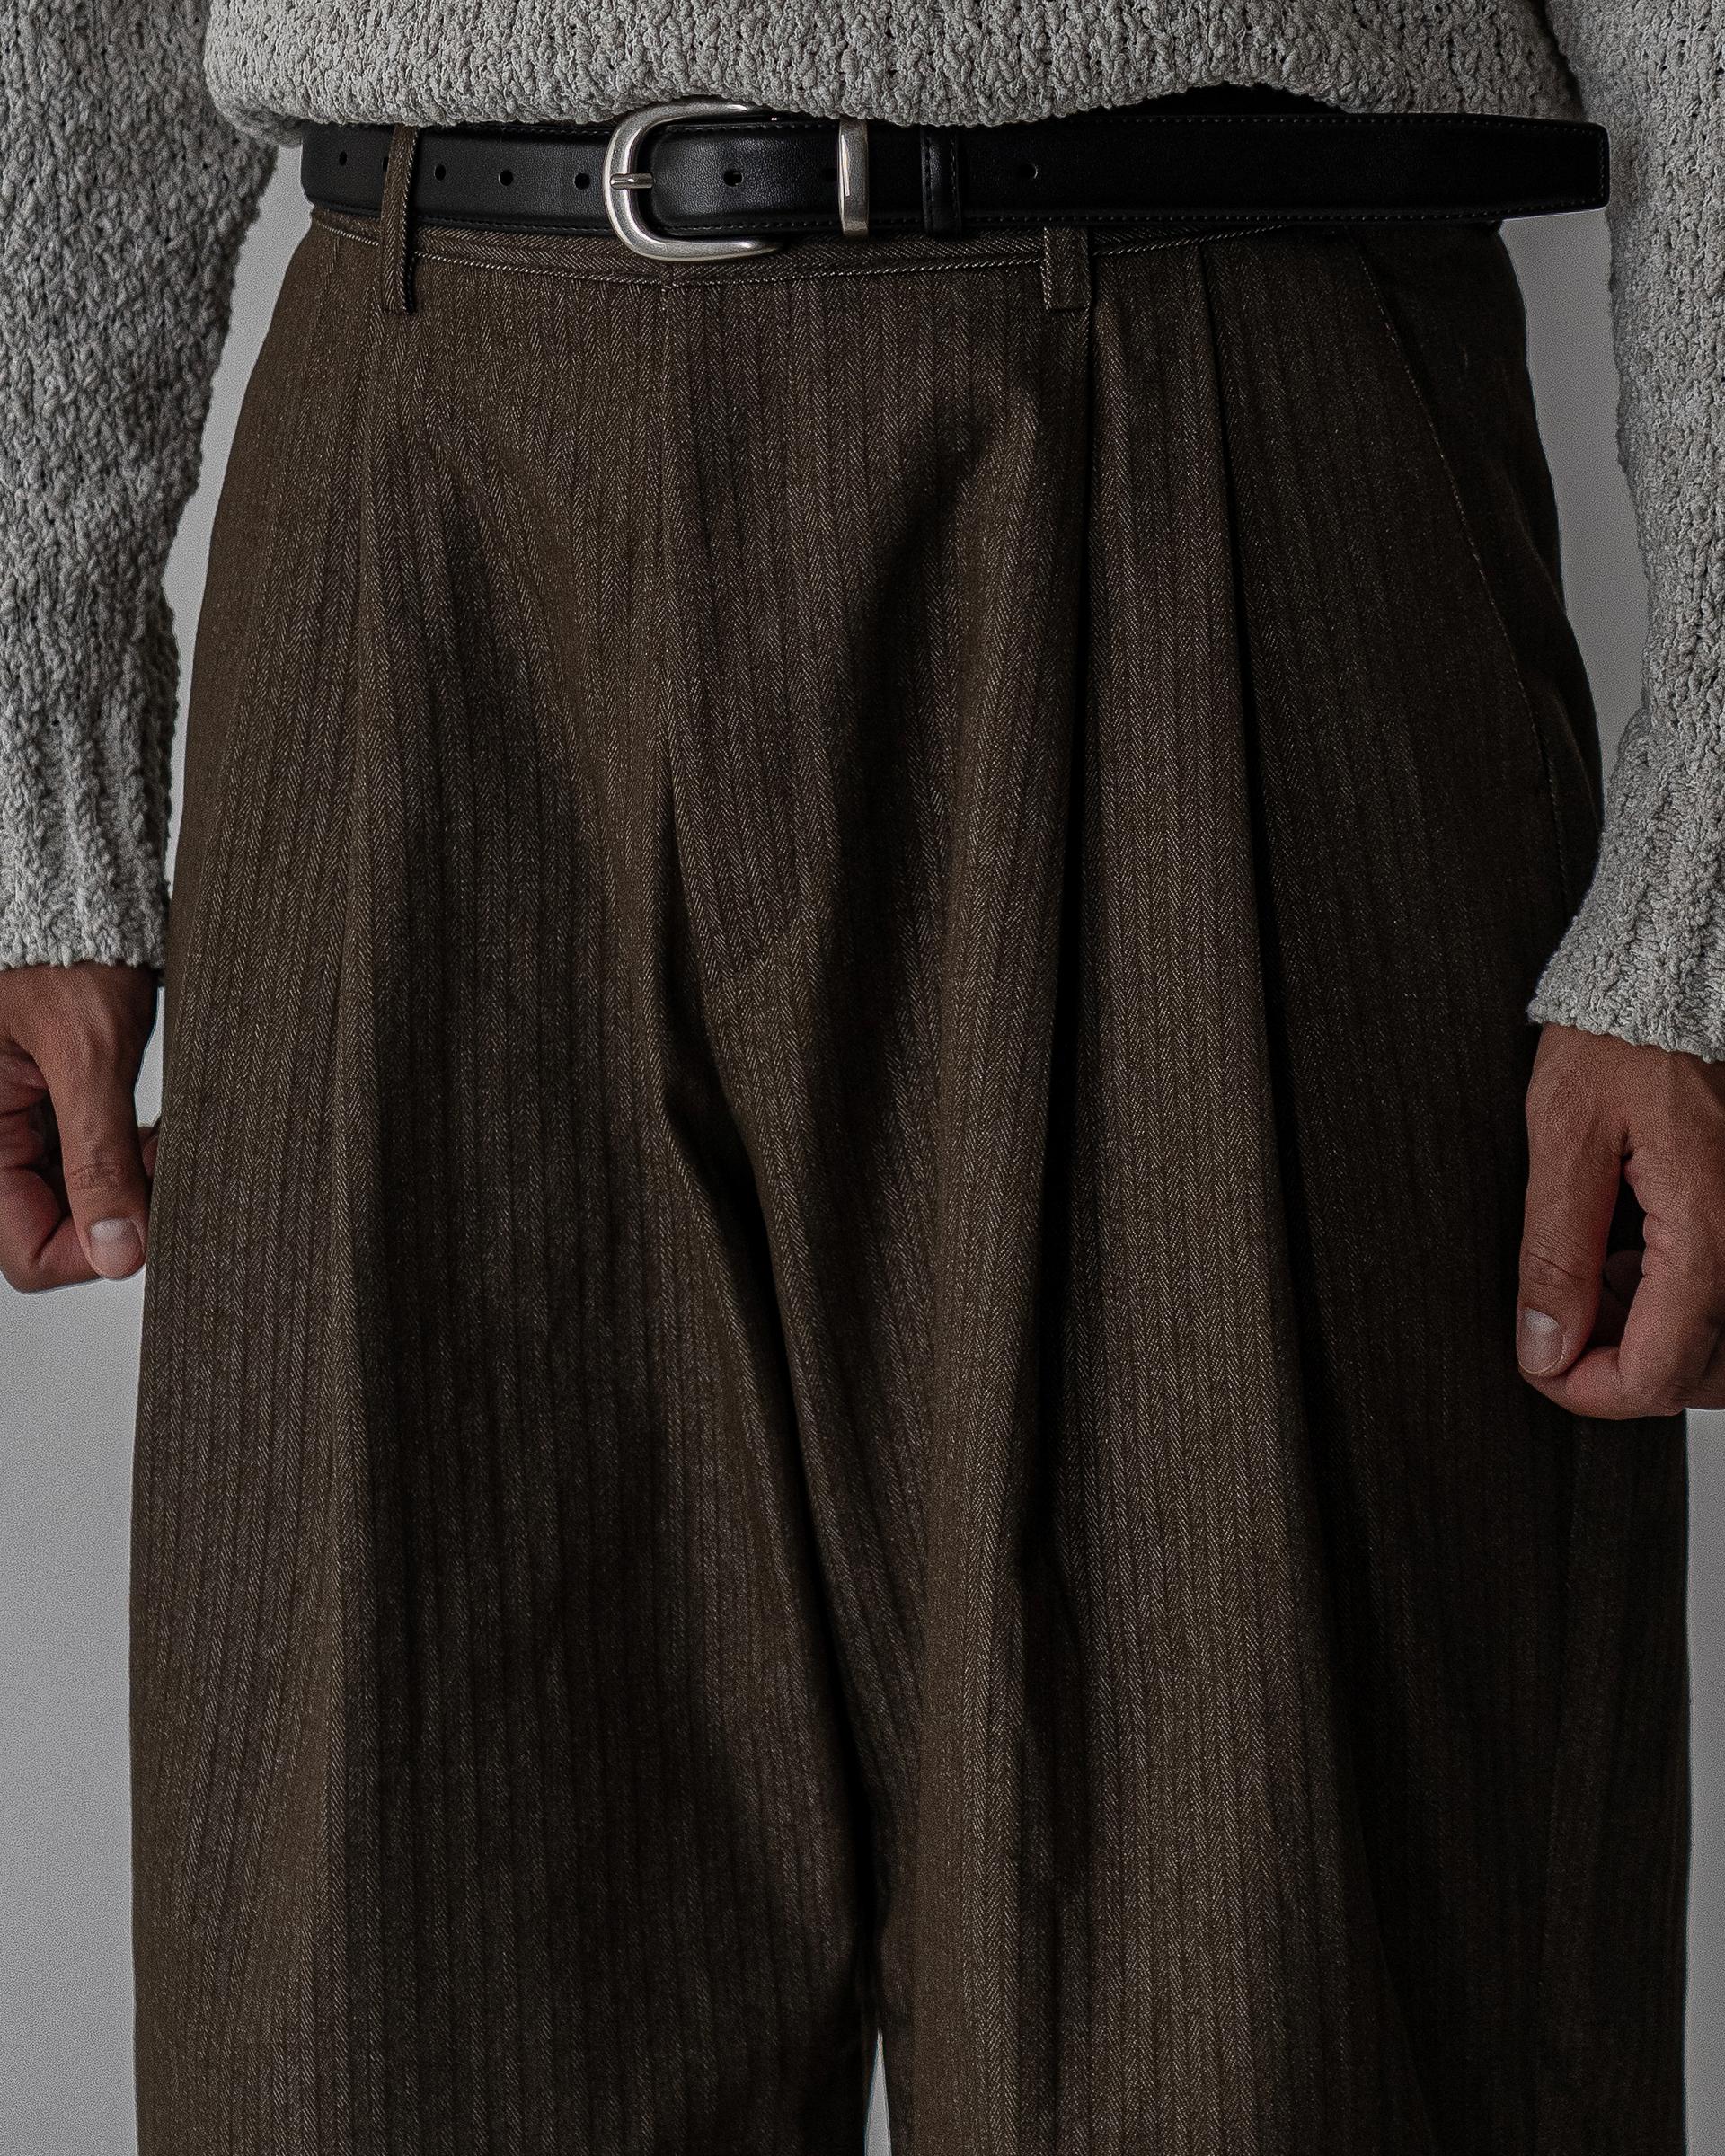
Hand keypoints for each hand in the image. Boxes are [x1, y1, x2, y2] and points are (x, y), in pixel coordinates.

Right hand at [0, 963, 159, 1291]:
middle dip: (121, 1207)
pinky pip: (86, 1161)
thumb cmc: (63, 948)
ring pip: (80, 1199)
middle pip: (57, 1230)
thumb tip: (121, 1254)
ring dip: (129, 1180)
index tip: (157, 1207)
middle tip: (166, 1158)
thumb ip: (100, 1156)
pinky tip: (151, 1125)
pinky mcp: (45, 1110)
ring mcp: (18, 1128)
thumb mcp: (87, 1052)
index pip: (29, 1253)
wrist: (68, 890)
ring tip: (160, 1134)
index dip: (99, 1249)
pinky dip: (126, 1152)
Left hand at [1518, 1022, 1724, 1417]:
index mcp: (1710, 1227)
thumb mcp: (1564, 1135)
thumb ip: (1556, 1252)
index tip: (1536, 1363)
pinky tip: (1628, 1256)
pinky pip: (1724, 1296)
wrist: (1671, 976)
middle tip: (1558, 1321)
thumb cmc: (1619, 1035)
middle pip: (1700, 1374)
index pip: (1660, 1371)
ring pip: (1719, 1343)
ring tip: (1593, 1276)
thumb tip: (1544, 1347)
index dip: (1587, 1388)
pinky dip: (1675, 1300)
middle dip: (1621, 1368)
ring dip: (1650, 1338)